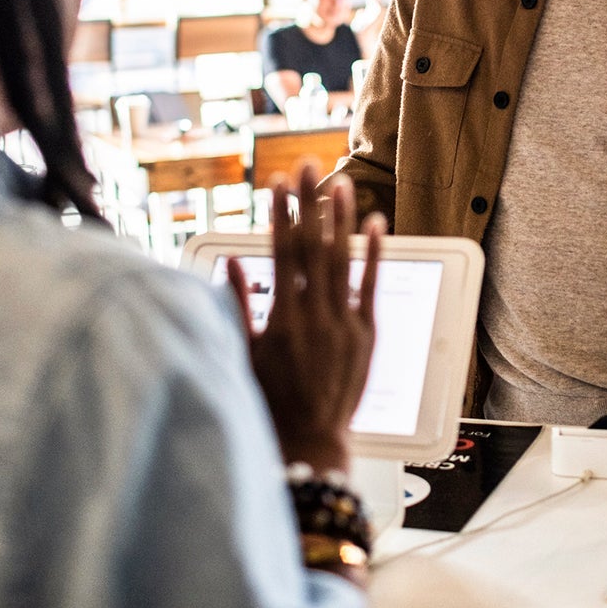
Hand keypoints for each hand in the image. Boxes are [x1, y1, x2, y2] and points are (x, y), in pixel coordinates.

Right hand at [229, 162, 382, 475]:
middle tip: (308, 165)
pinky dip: (373, 254)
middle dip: (309, 203)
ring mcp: (344, 324)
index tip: (277, 184)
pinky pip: (371, 286)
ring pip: (343, 260)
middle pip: (312, 246)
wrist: (310, 442)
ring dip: (341, 219)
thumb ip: (238, 306)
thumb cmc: (271, 401)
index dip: (280, 215)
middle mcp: (315, 316)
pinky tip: (375, 224)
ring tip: (340, 183)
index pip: (281, 253)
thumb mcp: (245, 354)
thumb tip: (231, 261)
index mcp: (282, 319)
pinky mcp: (366, 335)